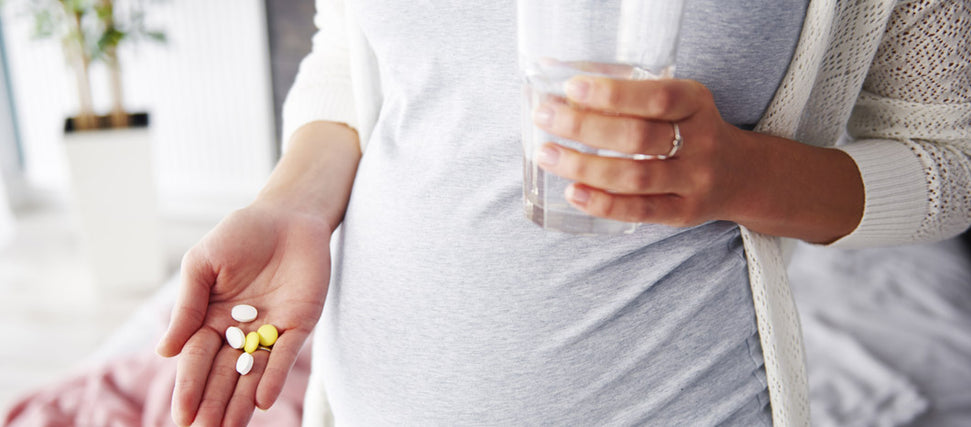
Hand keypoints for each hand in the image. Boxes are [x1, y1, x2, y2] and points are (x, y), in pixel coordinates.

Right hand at [156, 202, 331, 425]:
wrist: (287, 214)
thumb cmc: (239, 234)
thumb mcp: (203, 264)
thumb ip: (188, 306)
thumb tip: (164, 352)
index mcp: (210, 318)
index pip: (197, 360)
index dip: (190, 387)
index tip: (182, 416)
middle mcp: (240, 330)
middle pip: (224, 374)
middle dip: (214, 403)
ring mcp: (270, 330)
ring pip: (253, 374)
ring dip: (241, 402)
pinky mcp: (299, 324)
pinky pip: (285, 355)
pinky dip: (274, 377)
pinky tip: (262, 400)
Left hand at [532, 76, 752, 227]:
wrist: (742, 174)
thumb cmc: (689, 128)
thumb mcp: (674, 100)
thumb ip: (621, 88)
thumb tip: (551, 66)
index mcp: (696, 103)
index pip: (657, 97)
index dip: (613, 93)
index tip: (572, 87)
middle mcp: (701, 141)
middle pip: (639, 137)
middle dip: (585, 127)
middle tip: (545, 118)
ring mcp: (695, 180)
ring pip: (635, 176)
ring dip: (585, 167)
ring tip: (548, 155)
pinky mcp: (684, 213)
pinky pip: (641, 211)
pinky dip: (603, 204)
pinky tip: (573, 193)